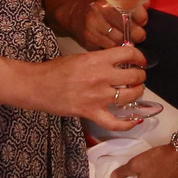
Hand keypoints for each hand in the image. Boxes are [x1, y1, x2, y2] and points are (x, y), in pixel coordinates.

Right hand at [32, 46, 147, 131]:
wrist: (36, 85)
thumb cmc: (55, 70)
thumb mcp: (81, 57)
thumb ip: (101, 59)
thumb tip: (120, 60)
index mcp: (98, 60)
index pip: (129, 54)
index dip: (140, 57)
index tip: (140, 60)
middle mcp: (101, 77)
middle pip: (134, 76)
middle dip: (139, 76)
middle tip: (137, 77)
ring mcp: (97, 96)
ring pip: (130, 96)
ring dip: (137, 93)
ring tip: (135, 91)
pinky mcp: (91, 112)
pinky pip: (115, 122)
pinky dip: (128, 123)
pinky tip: (135, 120)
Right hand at [63, 0, 147, 50]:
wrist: (75, 15)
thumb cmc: (100, 8)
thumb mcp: (114, 1)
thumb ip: (132, 2)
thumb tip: (147, 4)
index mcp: (108, 1)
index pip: (131, 10)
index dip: (141, 18)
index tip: (143, 21)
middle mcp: (99, 13)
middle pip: (127, 28)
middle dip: (137, 34)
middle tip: (139, 35)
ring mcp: (92, 28)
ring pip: (119, 41)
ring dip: (127, 43)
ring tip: (128, 40)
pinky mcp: (88, 40)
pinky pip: (109, 49)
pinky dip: (116, 49)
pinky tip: (117, 45)